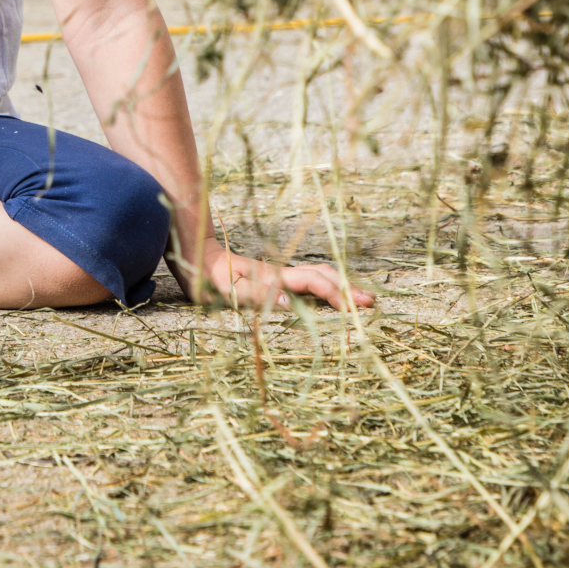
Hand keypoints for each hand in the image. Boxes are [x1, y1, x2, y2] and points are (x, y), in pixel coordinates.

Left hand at [181, 238, 375, 311]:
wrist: (197, 257)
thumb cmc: (209, 277)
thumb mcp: (227, 288)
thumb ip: (256, 294)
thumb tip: (286, 302)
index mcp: (274, 276)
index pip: (312, 284)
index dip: (334, 295)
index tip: (352, 310)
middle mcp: (281, 273)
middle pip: (322, 276)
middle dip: (348, 288)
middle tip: (371, 302)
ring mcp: (279, 275)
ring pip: (317, 276)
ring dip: (341, 285)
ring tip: (360, 298)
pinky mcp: (274, 278)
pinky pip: (307, 281)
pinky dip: (327, 286)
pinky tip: (332, 295)